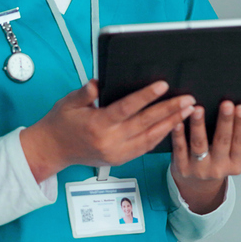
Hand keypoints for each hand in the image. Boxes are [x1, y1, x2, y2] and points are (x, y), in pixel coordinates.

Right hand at [20, 80, 194, 181]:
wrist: (52, 151)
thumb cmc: (60, 124)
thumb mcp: (68, 102)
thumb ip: (86, 92)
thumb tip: (99, 81)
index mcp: (97, 125)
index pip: (127, 108)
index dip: (146, 96)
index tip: (163, 85)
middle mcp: (110, 141)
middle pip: (145, 124)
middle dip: (169, 110)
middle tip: (188, 99)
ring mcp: (117, 153)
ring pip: (150, 138)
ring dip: (171, 124)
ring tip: (188, 111)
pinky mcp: (120, 160)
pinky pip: (145, 148)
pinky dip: (161, 136)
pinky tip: (173, 125)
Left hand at [170, 101, 240, 213]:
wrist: (198, 183)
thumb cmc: (225, 159)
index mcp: (237, 164)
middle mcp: (219, 168)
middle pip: (222, 142)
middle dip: (225, 122)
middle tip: (226, 102)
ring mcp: (199, 169)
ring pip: (199, 145)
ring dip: (199, 126)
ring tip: (199, 108)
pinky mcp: (181, 168)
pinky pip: (179, 150)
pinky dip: (178, 135)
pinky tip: (178, 121)